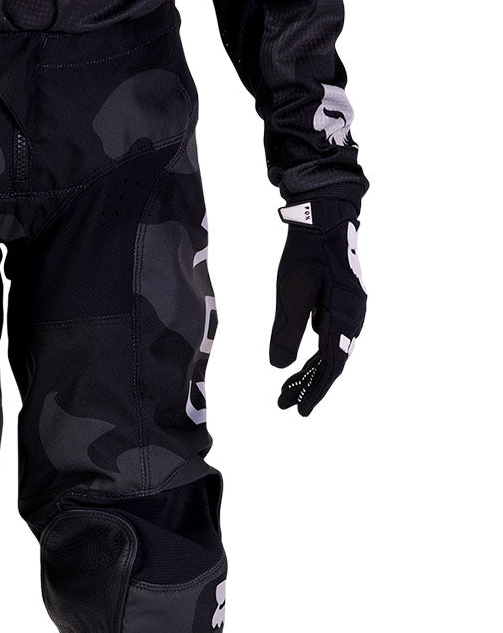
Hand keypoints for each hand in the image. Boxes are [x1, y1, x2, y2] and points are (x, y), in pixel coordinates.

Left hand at [269, 200, 366, 416]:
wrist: (323, 221)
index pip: (331, 364)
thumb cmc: (306, 256)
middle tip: (285, 406)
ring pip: (329, 352)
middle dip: (307, 386)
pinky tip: (298, 366)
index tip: (300, 411)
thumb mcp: (291, 295)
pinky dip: (312, 355)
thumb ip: (287, 331)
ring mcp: (348, 311)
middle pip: (331, 362)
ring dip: (308, 372)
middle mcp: (352, 317)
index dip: (315, 390)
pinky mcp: (338, 306)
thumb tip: (279, 367)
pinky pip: (327, 338)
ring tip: (286, 392)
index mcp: (345, 316)